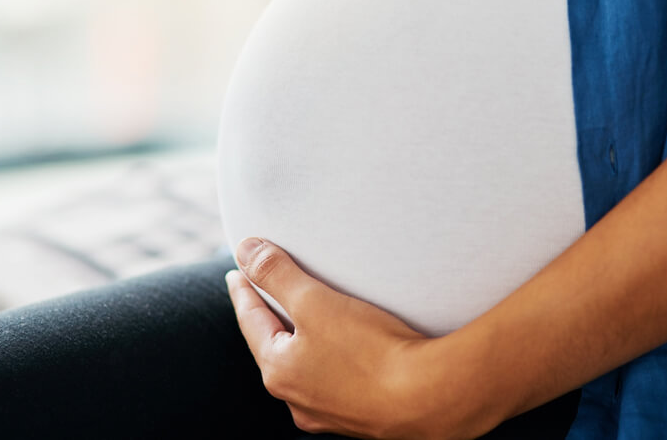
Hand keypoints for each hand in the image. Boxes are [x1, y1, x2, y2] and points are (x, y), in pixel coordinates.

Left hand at [227, 237, 489, 438]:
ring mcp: (330, 413)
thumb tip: (244, 250)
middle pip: (276, 347)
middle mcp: (297, 399)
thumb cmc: (370, 351)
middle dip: (272, 319)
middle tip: (268, 294)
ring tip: (311, 322)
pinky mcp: (363, 417)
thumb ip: (276, 274)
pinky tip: (350, 355)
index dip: (244, 291)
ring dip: (305, 344)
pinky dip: (335, 362)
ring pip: (308, 368)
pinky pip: (339, 382)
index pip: (251, 320)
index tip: (237, 272)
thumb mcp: (315, 302)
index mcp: (278, 371)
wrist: (429, 399)